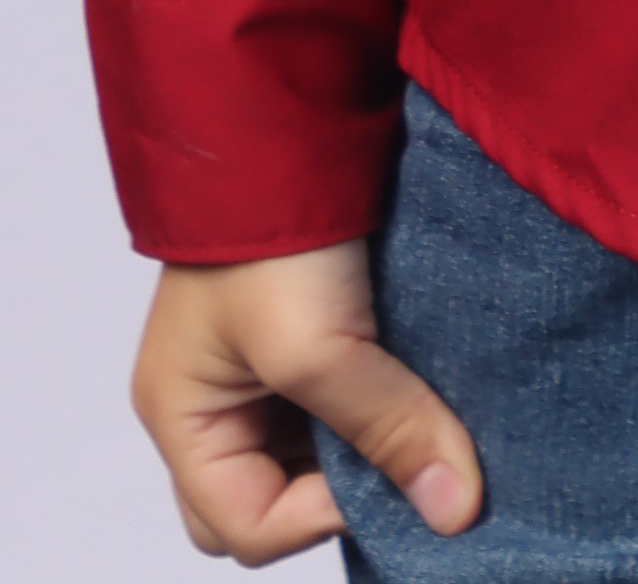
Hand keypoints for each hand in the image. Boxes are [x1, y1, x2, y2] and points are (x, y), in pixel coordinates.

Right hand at [130, 242, 480, 560]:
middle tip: (390, 447)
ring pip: (310, 454)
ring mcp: (254, 364)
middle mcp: (211, 399)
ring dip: (363, 443)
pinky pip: (335, 400)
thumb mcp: (317, 344)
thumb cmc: (266, 230)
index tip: (375, 464)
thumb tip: (456, 511)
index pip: (242, 526)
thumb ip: (385, 431)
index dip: (314, 515)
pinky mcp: (301, 327)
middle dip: (333, 492)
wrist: (285, 111)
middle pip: (266, 504)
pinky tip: (410, 377)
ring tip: (409, 409)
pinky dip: (374, 400)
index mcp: (181, 415)